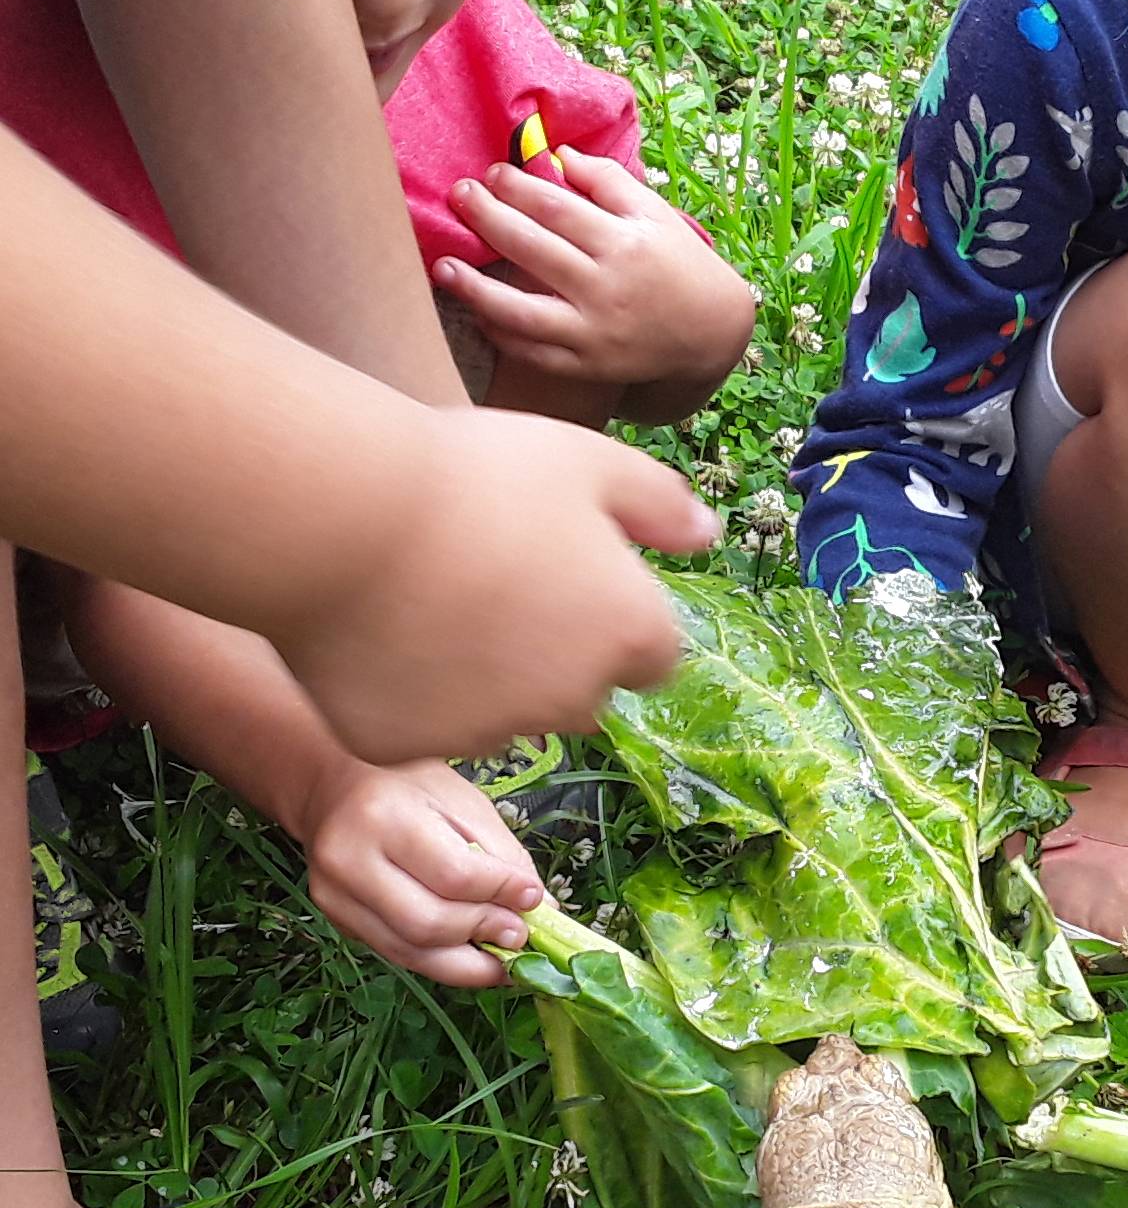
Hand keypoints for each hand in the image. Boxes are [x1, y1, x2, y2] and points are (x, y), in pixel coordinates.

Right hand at [277, 405, 714, 764]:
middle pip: (581, 694)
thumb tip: (705, 535)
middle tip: (493, 583)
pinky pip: (418, 726)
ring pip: (500, 715)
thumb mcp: (590, 460)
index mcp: (631, 636)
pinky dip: (406, 694)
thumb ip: (659, 504)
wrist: (342, 517)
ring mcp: (488, 732)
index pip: (652, 654)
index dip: (616, 615)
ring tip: (427, 600)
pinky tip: (375, 631)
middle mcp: (571, 701)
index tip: (569, 575)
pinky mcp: (405, 747)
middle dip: (556, 657)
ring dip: (482, 680)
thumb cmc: (475, 476)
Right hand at [297, 758, 542, 987]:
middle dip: (484, 933)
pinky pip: (396, 953)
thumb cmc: (406, 786)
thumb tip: (541, 906)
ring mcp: (335, 896)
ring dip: (467, 963)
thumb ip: (502, 854)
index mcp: (384, 817)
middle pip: (429, 923)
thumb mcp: (462, 801)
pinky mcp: (336, 920)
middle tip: (521, 934)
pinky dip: (441, 961)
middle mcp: (349, 861)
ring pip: (410, 951)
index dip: (501, 893)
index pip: (454, 875)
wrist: (332, 790)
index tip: (534, 898)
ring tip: (504, 956)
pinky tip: (471, 954)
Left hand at [432, 148, 755, 393]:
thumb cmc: (681, 265)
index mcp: (625, 244)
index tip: (492, 173)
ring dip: (474, 287)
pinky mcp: (588, 366)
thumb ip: (610, 183)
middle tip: (460, 195)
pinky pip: (534, 352)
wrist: (713, 334)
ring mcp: (595, 333)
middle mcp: (607, 289)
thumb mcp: (658, 216)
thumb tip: (558, 156)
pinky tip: (477, 311)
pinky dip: (501, 333)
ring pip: (521, 310)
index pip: (556, 208)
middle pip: (531, 248)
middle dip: (487, 217)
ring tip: (442, 266)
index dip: (516, 187)